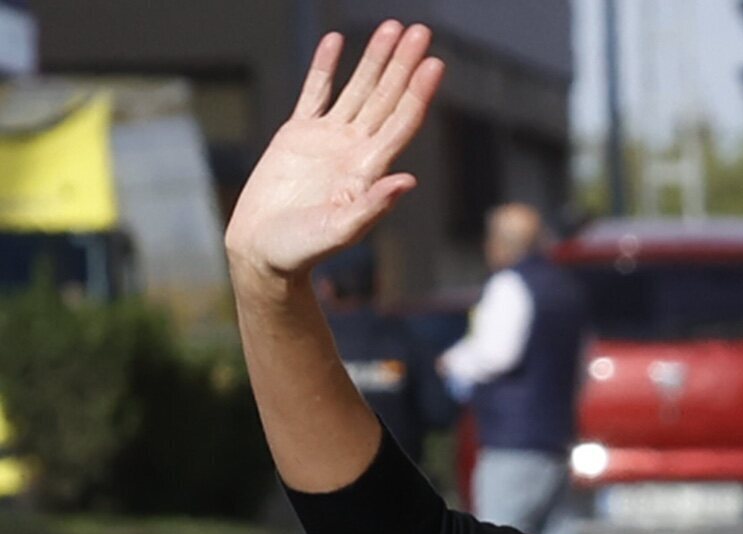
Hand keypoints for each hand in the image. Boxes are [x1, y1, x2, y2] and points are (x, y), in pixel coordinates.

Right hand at [224, 22, 443, 280]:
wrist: (264, 252)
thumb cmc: (304, 250)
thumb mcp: (340, 230)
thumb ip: (372, 206)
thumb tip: (408, 182)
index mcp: (369, 168)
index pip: (401, 121)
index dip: (419, 92)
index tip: (435, 63)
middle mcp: (355, 148)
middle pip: (387, 97)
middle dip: (404, 64)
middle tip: (421, 30)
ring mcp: (328, 139)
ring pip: (358, 89)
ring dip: (375, 59)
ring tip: (391, 28)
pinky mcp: (297, 135)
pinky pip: (315, 93)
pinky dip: (325, 66)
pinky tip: (337, 41)